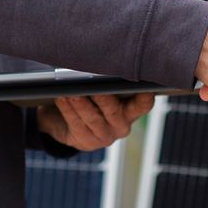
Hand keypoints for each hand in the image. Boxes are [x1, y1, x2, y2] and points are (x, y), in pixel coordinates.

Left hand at [35, 92, 153, 149]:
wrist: (68, 122)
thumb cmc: (92, 98)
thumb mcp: (105, 90)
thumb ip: (110, 82)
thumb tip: (102, 65)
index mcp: (132, 110)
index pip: (143, 104)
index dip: (144, 97)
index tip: (142, 88)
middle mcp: (122, 125)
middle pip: (114, 111)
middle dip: (103, 99)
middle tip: (95, 88)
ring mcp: (104, 136)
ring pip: (92, 118)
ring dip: (81, 104)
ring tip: (72, 92)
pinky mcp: (86, 141)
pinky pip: (76, 123)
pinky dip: (68, 110)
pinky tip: (62, 99)